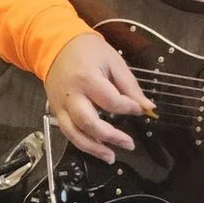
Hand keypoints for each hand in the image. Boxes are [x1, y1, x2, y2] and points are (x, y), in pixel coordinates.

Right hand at [44, 32, 154, 163]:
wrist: (56, 46)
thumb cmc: (88, 51)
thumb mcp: (114, 62)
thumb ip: (130, 86)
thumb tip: (147, 107)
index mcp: (87, 78)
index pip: (111, 101)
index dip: (129, 108)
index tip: (141, 110)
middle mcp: (71, 95)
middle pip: (89, 123)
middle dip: (111, 137)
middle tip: (129, 144)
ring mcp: (61, 105)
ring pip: (74, 134)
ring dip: (93, 149)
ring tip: (111, 157)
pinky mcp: (56, 112)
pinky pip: (68, 132)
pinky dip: (82, 143)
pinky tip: (97, 148)